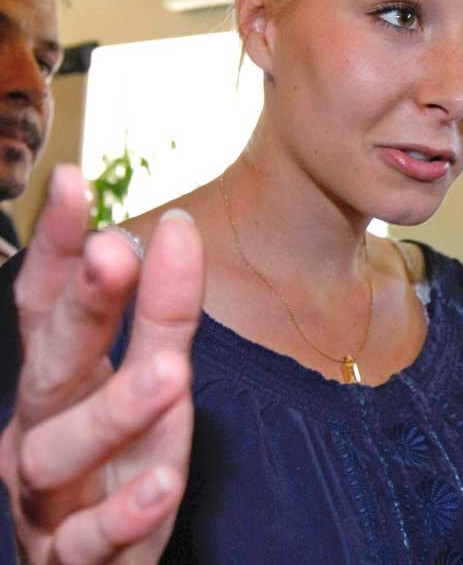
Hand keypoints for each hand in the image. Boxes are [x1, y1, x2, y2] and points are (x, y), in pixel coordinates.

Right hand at [0, 165, 202, 563]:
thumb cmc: (119, 459)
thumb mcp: (151, 378)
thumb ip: (164, 313)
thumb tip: (177, 227)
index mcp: (55, 380)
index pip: (47, 304)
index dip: (56, 246)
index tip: (73, 180)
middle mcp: (40, 429)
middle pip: (52, 365)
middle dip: (81, 310)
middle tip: (114, 252)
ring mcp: (51, 498)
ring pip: (62, 453)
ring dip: (114, 412)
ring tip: (171, 374)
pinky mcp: (76, 558)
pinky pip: (91, 539)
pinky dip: (123, 512)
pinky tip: (163, 482)